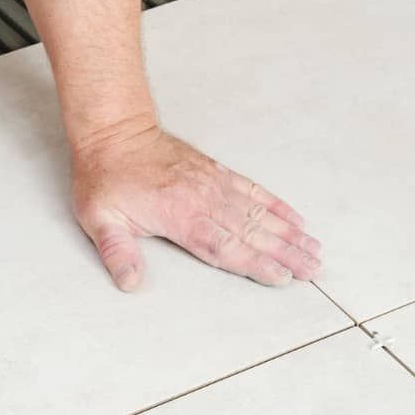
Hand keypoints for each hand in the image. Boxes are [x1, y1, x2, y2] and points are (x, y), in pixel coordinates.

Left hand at [71, 121, 321, 290]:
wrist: (114, 132)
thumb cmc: (105, 178)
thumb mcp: (99, 218)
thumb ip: (117, 251)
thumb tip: (130, 282)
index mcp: (178, 215)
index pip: (223, 245)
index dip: (254, 262)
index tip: (281, 276)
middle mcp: (203, 199)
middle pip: (251, 231)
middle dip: (285, 252)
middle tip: (313, 269)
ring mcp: (214, 184)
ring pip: (259, 212)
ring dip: (289, 232)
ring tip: (315, 249)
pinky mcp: (217, 173)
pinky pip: (253, 190)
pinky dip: (277, 205)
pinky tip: (296, 219)